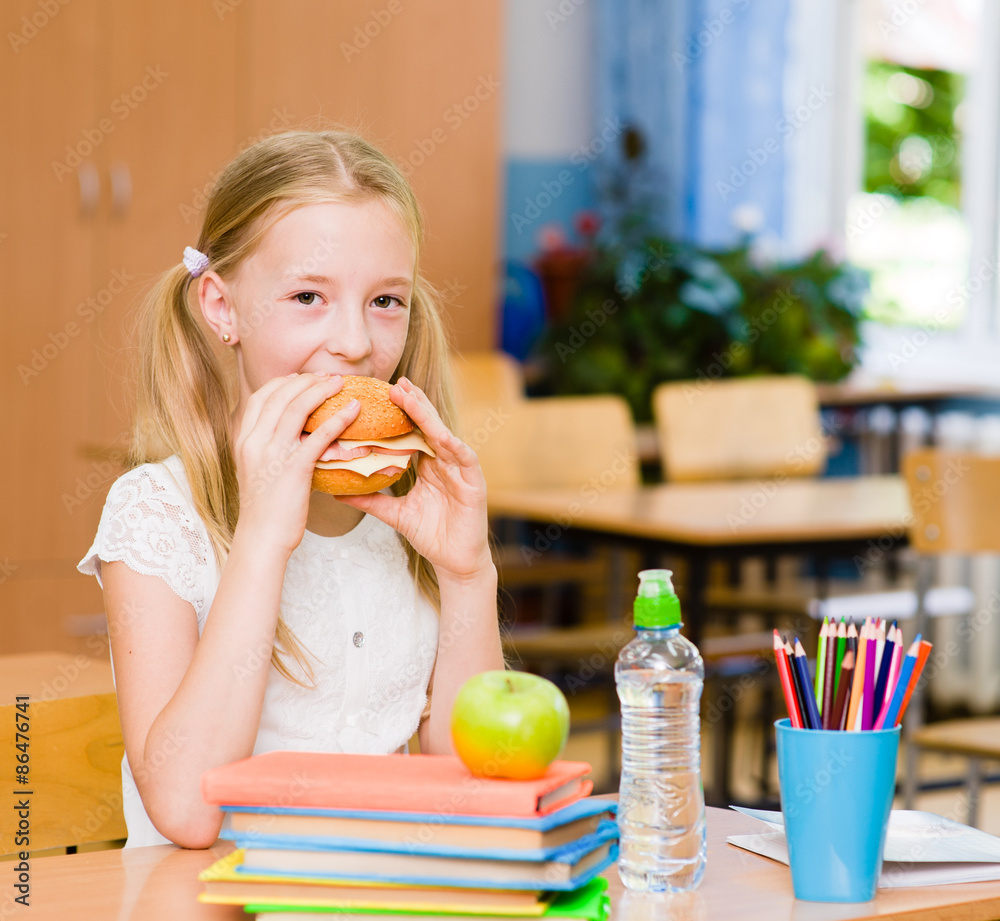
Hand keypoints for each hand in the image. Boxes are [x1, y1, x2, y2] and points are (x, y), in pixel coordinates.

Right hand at [233, 373, 360, 556]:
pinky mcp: (294, 467)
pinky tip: (354, 410)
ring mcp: (273, 453)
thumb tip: (295, 437)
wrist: (262, 538)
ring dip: (322, 389)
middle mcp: (255, 442)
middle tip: (328, 376)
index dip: (282, 383)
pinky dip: (339, 418)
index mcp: (244, 440)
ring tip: (341, 383)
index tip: (301, 377)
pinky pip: (320, 434)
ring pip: (298, 407)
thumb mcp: (259, 471)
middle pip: (280, 395)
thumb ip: (271, 450)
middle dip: (306, 380)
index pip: (260, 397)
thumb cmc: (266, 510)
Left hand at [338, 377, 491, 580]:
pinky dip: (453, 445)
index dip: (402, 412)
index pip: (414, 431)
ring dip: (428, 416)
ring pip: (444, 435)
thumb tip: (338, 493)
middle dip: (414, 403)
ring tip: (411, 398)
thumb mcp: (395, 514)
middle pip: (429, 426)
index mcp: (428, 465)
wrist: (455, 561)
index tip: (382, 393)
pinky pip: (464, 458)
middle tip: (396, 383)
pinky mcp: (474, 482)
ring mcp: (460, 470)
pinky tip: (441, 435)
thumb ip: (370, 501)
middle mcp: (445, 462)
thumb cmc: (431, 535)